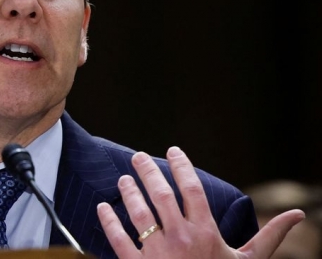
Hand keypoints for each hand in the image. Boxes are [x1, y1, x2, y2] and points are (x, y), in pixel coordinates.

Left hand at [96, 146, 305, 258]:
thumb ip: (269, 235)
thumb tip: (297, 214)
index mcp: (206, 232)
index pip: (192, 189)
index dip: (183, 166)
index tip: (173, 150)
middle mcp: (180, 238)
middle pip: (161, 195)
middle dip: (149, 171)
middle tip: (138, 156)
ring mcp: (158, 253)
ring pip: (138, 213)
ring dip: (128, 192)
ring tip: (124, 179)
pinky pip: (118, 241)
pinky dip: (108, 222)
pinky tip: (102, 207)